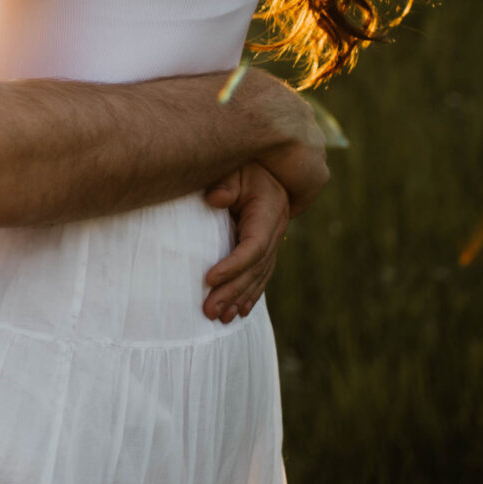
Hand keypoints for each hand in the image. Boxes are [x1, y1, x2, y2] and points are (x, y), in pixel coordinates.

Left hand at [200, 161, 291, 321]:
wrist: (265, 166)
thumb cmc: (244, 166)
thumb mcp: (235, 168)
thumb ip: (225, 182)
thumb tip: (215, 199)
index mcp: (268, 213)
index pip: (253, 247)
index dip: (233, 265)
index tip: (208, 278)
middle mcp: (274, 231)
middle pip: (254, 269)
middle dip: (231, 292)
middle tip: (208, 310)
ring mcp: (273, 242)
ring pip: (258, 277)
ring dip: (239, 299)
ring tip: (219, 318)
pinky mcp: (267, 248)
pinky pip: (261, 276)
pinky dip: (250, 295)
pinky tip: (239, 313)